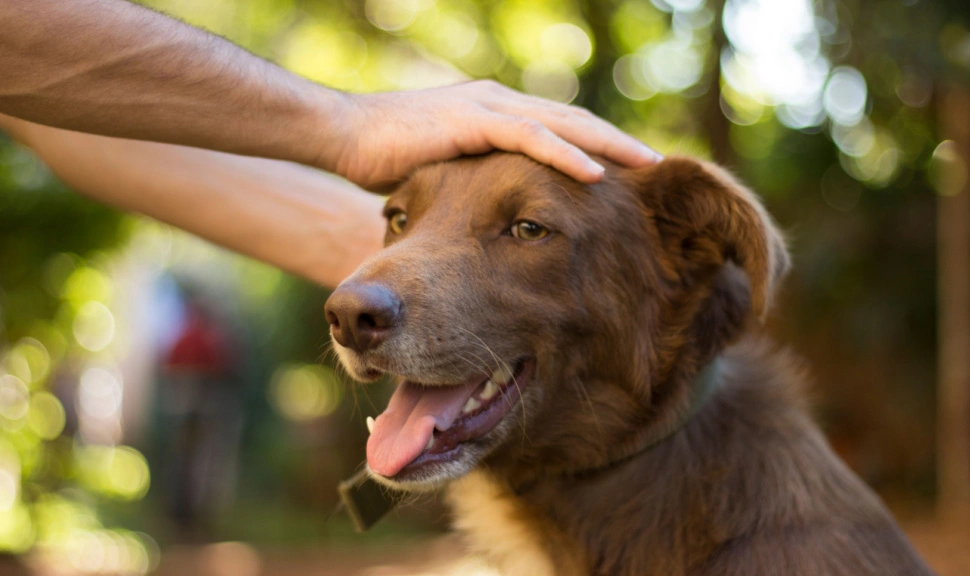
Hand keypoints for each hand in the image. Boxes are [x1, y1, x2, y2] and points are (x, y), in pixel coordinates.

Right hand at [325, 81, 661, 189]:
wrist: (342, 135)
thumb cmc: (387, 158)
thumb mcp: (445, 173)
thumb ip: (475, 184)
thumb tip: (491, 219)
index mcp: (497, 117)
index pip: (560, 131)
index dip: (599, 148)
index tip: (634, 174)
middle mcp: (501, 106)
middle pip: (576, 124)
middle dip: (620, 145)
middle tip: (661, 167)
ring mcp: (489, 110)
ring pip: (564, 126)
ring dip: (609, 146)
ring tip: (649, 166)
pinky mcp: (472, 122)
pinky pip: (530, 139)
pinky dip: (566, 154)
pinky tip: (597, 174)